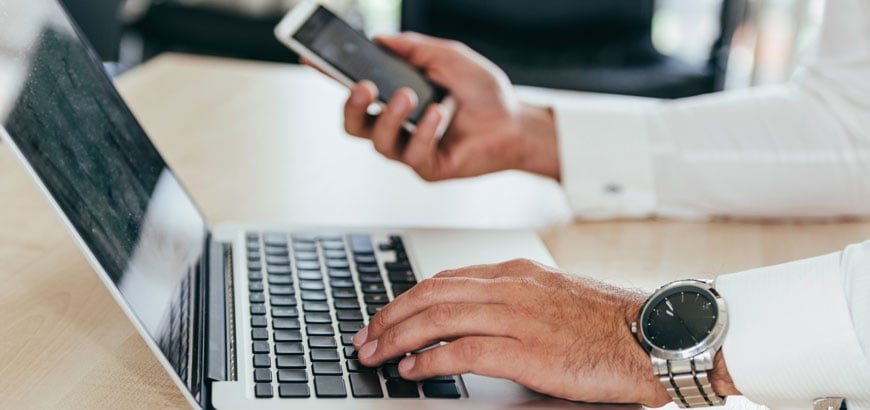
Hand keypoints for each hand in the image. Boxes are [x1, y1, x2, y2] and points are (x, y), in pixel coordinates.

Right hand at [341, 32, 559, 181]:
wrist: (515, 121)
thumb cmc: (484, 92)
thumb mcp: (448, 56)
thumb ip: (414, 48)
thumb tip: (381, 39)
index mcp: (396, 97)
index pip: (356, 89)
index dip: (330, 76)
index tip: (311, 59)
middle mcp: (398, 125)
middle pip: (354, 125)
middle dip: (351, 106)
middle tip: (364, 87)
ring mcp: (410, 148)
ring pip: (379, 142)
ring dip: (389, 117)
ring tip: (408, 97)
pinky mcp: (428, 167)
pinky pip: (413, 153)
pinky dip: (424, 130)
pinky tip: (440, 115)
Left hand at [351, 259, 671, 405]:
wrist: (654, 335)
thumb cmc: (608, 322)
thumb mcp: (553, 297)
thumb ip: (511, 302)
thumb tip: (470, 323)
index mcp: (516, 273)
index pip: (444, 279)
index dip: (406, 299)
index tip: (384, 316)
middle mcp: (511, 287)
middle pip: (432, 295)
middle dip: (390, 317)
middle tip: (365, 338)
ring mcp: (519, 316)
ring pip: (439, 318)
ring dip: (399, 338)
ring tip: (376, 355)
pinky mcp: (528, 350)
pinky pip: (465, 351)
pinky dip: (432, 360)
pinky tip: (413, 371)